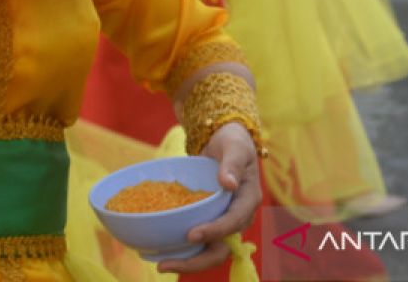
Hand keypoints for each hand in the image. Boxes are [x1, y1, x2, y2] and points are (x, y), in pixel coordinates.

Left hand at [156, 122, 261, 274]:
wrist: (226, 143)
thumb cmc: (232, 142)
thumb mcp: (235, 147)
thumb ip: (232, 163)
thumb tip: (228, 184)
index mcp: (248, 200)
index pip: (234, 222)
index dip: (214, 231)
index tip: (191, 235)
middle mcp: (237, 217)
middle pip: (221, 249)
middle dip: (196, 261)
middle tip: (166, 264)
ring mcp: (223, 222)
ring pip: (208, 251)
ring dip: (186, 262)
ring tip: (160, 264)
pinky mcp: (209, 222)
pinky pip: (198, 241)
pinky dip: (181, 248)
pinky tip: (158, 251)